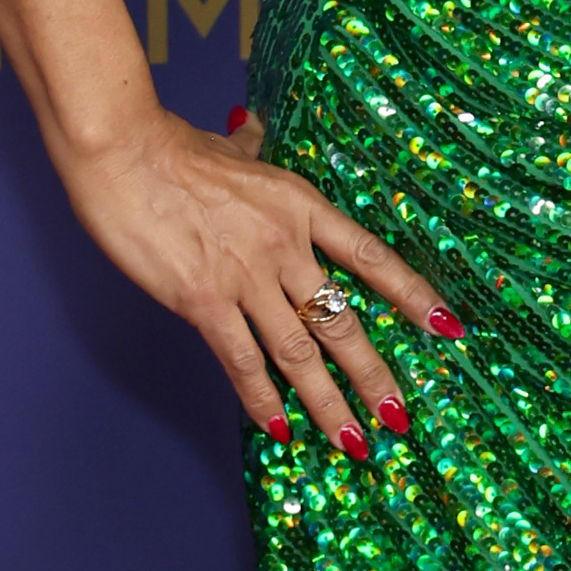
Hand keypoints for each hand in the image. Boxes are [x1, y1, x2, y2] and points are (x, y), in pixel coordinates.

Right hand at [54, 100, 458, 448]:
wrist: (123, 152)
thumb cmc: (172, 147)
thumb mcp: (231, 146)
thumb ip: (251, 148)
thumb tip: (252, 129)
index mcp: (302, 206)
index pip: (371, 256)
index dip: (412, 294)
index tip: (447, 326)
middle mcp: (285, 246)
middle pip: (343, 321)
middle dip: (375, 375)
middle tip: (399, 417)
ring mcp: (246, 277)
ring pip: (301, 353)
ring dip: (330, 404)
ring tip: (355, 442)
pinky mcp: (204, 301)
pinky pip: (242, 361)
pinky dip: (262, 399)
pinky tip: (280, 428)